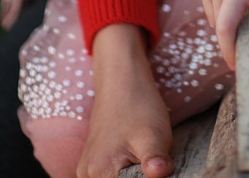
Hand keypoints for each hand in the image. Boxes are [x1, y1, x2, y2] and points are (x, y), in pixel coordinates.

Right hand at [77, 23, 173, 177]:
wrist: (122, 80)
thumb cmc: (139, 105)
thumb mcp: (154, 135)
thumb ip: (156, 160)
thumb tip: (160, 173)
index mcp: (100, 173)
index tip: (155, 167)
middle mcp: (87, 175)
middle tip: (151, 160)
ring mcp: (87, 169)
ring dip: (131, 176)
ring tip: (142, 155)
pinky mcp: (92, 163)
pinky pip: (109, 176)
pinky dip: (124, 172)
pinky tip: (134, 155)